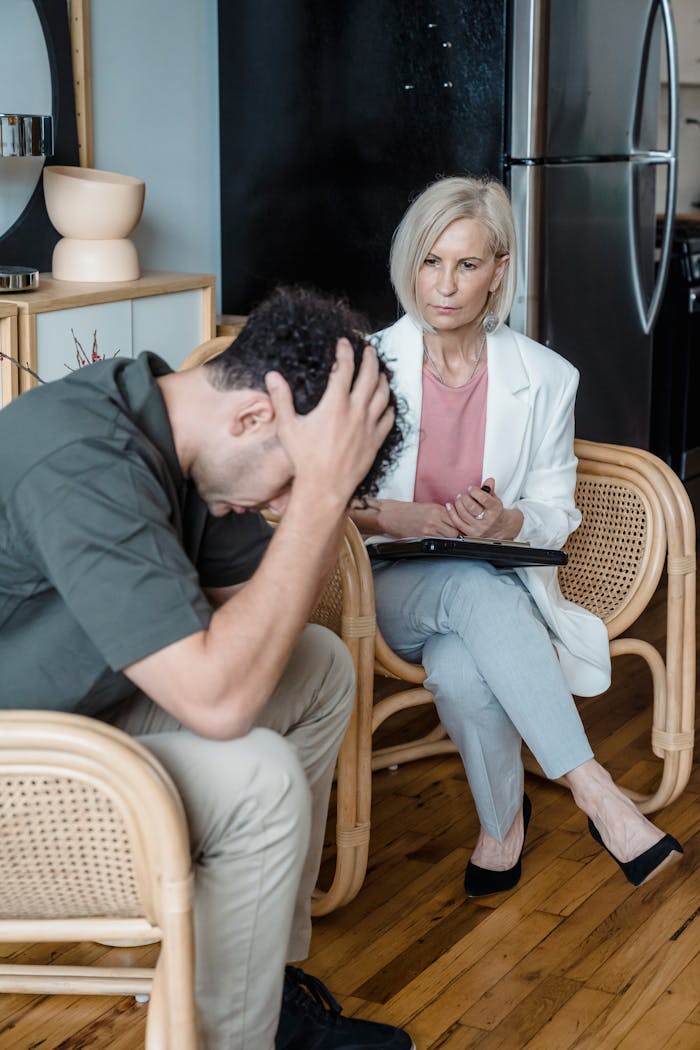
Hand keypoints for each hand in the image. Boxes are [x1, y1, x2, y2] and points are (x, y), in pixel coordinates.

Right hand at [265, 339, 393, 509]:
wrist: (324, 487)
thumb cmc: (304, 459)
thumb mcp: (288, 427)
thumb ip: (282, 399)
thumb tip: (272, 376)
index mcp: (335, 404)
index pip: (344, 368)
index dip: (345, 352)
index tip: (343, 343)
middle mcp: (356, 411)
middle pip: (369, 376)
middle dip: (370, 359)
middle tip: (368, 350)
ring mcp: (368, 426)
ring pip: (383, 395)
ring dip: (382, 379)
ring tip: (380, 372)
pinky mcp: (375, 441)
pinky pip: (388, 418)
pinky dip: (389, 406)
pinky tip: (387, 403)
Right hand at [377, 499, 459, 537]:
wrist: (393, 515)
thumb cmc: (409, 511)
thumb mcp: (428, 506)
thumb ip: (442, 513)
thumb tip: (455, 520)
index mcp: (437, 509)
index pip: (457, 518)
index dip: (460, 524)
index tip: (460, 527)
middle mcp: (434, 518)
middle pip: (455, 531)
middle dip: (456, 533)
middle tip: (454, 534)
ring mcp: (429, 529)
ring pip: (449, 538)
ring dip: (449, 539)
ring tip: (445, 537)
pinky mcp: (423, 537)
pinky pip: (438, 542)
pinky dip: (440, 542)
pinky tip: (437, 539)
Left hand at [445, 478, 522, 539]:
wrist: (501, 529)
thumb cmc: (496, 513)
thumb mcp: (496, 500)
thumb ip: (490, 490)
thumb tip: (489, 480)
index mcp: (496, 511)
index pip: (484, 499)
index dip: (475, 491)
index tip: (470, 488)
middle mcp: (488, 521)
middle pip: (472, 507)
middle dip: (465, 498)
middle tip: (463, 494)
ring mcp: (479, 529)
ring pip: (463, 515)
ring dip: (458, 504)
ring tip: (458, 498)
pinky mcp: (471, 534)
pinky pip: (457, 523)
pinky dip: (452, 513)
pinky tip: (449, 506)